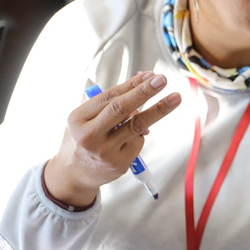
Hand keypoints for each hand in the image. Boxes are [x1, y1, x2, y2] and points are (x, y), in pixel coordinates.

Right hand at [44, 72, 181, 206]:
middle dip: (144, 92)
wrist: (74, 175)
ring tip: (175, 98)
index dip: (132, 85)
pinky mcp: (118, 163)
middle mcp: (89, 135)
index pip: (109, 97)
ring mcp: (105, 151)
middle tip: (162, 80)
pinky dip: (140, 134)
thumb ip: (111, 103)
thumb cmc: (84, 138)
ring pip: (137, 125)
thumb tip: (144, 80)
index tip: (150, 75)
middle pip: (121, 109)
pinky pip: (138, 141)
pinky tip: (129, 138)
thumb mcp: (86, 119)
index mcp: (78, 118)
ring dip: (158, 109)